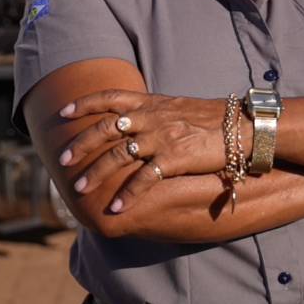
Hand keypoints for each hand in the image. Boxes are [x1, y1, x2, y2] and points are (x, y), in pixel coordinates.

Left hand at [58, 90, 237, 212]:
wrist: (240, 126)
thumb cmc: (211, 118)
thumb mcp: (176, 106)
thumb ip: (153, 111)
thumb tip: (133, 118)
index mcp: (151, 103)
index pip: (111, 97)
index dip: (85, 104)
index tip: (64, 113)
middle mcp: (152, 118)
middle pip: (105, 128)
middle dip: (81, 144)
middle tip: (62, 160)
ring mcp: (162, 138)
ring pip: (118, 155)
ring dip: (96, 172)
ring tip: (80, 188)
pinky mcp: (174, 159)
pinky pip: (144, 179)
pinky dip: (128, 194)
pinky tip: (116, 207)